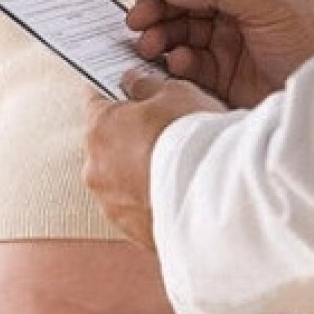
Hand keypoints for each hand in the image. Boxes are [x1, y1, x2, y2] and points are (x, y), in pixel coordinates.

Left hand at [84, 69, 225, 248]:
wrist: (218, 198)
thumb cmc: (194, 137)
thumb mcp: (175, 93)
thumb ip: (146, 86)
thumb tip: (133, 82)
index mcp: (99, 128)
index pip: (96, 102)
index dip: (115, 96)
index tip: (130, 94)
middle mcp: (96, 169)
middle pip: (107, 145)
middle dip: (130, 139)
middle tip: (165, 135)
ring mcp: (111, 205)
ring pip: (120, 181)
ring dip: (139, 174)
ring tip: (177, 171)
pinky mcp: (130, 231)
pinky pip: (137, 210)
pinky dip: (151, 202)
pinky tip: (179, 196)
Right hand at [126, 0, 313, 107]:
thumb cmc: (312, 45)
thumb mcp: (268, 4)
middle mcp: (235, 18)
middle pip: (183, 10)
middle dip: (157, 13)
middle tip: (138, 22)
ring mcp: (228, 50)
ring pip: (181, 38)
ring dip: (162, 39)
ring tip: (151, 45)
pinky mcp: (224, 81)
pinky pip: (190, 69)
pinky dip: (178, 64)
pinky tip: (177, 62)